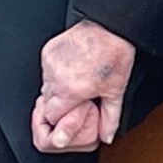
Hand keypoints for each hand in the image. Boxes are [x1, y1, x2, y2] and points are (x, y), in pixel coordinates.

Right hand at [34, 21, 136, 153]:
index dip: (63, 118)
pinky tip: (72, 69)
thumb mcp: (116, 91)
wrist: (110, 27)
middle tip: (79, 97)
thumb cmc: (114, 55)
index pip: (52, 117)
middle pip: (47, 103)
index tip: (73, 114)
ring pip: (46, 87)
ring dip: (59, 89)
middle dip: (61, 104)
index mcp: (71, 90)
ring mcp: (50, 63)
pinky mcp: (48, 52)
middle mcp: (56, 77)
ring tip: (78, 80)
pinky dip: (57, 74)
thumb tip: (106, 135)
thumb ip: (110, 118)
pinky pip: (46, 71)